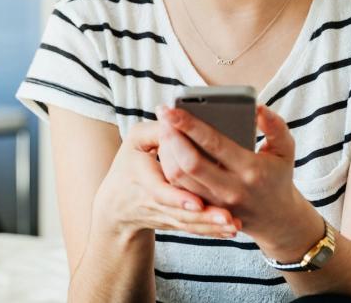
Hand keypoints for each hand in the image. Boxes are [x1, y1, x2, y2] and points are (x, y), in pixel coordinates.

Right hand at [91, 120, 243, 241]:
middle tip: (228, 217)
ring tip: (234, 225)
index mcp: (141, 176)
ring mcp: (163, 215)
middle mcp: (152, 201)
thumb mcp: (135, 140)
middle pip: (181, 212)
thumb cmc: (130, 163)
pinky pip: (193, 229)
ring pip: (189, 224)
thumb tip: (178, 119)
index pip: (160, 190)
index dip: (178, 198)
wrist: (116, 204)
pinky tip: (231, 230)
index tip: (197, 203)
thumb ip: (158, 129)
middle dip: (205, 216)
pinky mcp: (173, 222)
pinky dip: (212, 232)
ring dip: (212, 226)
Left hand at [155, 104, 313, 245]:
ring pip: (178, 178)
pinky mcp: (204, 209)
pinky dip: (168, 167)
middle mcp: (230, 188)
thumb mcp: (285, 150)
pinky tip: (167, 147)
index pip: (213, 144)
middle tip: (162, 113)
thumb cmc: (278, 176)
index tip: (172, 109)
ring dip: (166, 151)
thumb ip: (276, 126)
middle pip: (189, 163)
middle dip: (171, 136)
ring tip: (163, 127)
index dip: (189, 125)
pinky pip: (178, 188)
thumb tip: (258, 108)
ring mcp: (215, 202)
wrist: (277, 219)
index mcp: (250, 170)